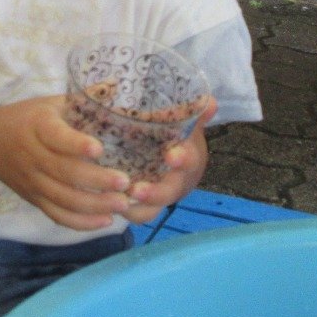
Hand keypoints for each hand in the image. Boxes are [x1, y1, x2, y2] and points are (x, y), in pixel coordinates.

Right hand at [0, 95, 133, 230]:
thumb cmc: (26, 118)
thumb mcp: (50, 102)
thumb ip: (82, 98)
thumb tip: (116, 84)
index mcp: (38, 126)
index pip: (56, 137)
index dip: (76, 144)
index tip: (99, 149)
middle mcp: (33, 156)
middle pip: (64, 173)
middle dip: (96, 180)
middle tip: (125, 182)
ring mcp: (32, 181)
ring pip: (63, 199)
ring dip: (94, 205)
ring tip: (122, 204)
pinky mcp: (33, 199)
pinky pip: (57, 215)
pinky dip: (80, 223)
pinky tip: (105, 221)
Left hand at [118, 97, 215, 224]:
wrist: (180, 160)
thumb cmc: (178, 136)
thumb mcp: (184, 122)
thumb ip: (192, 112)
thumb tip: (210, 102)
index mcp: (187, 159)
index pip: (189, 161)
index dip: (182, 160)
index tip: (172, 156)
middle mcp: (175, 182)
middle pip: (168, 193)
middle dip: (154, 193)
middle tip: (136, 189)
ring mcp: (160, 197)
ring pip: (151, 210)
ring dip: (136, 208)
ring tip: (117, 201)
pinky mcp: (145, 205)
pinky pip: (136, 215)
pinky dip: (124, 212)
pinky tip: (106, 205)